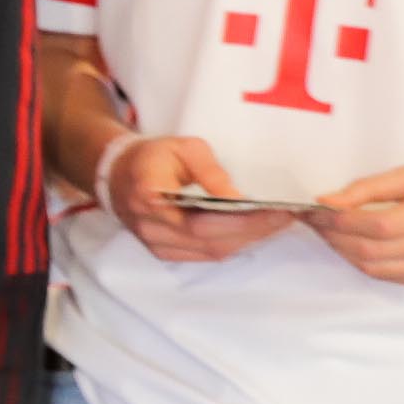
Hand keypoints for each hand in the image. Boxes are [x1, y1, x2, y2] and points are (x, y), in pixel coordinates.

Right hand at [103, 134, 300, 263]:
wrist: (116, 174)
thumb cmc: (152, 156)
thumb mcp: (184, 148)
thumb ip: (210, 172)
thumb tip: (238, 198)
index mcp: (150, 197)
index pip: (202, 220)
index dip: (243, 221)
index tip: (278, 210)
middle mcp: (150, 227)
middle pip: (210, 240)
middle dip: (255, 231)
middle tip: (287, 217)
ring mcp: (155, 244)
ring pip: (211, 251)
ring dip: (247, 240)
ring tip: (276, 224)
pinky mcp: (163, 251)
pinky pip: (204, 255)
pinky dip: (232, 244)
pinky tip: (252, 231)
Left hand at [312, 156, 403, 289]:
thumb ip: (373, 187)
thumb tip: (327, 201)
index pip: (381, 225)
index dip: (340, 220)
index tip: (315, 208)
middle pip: (374, 250)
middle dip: (334, 236)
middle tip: (314, 220)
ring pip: (376, 268)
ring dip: (343, 251)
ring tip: (329, 231)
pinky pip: (389, 276)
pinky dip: (364, 262)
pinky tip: (354, 244)